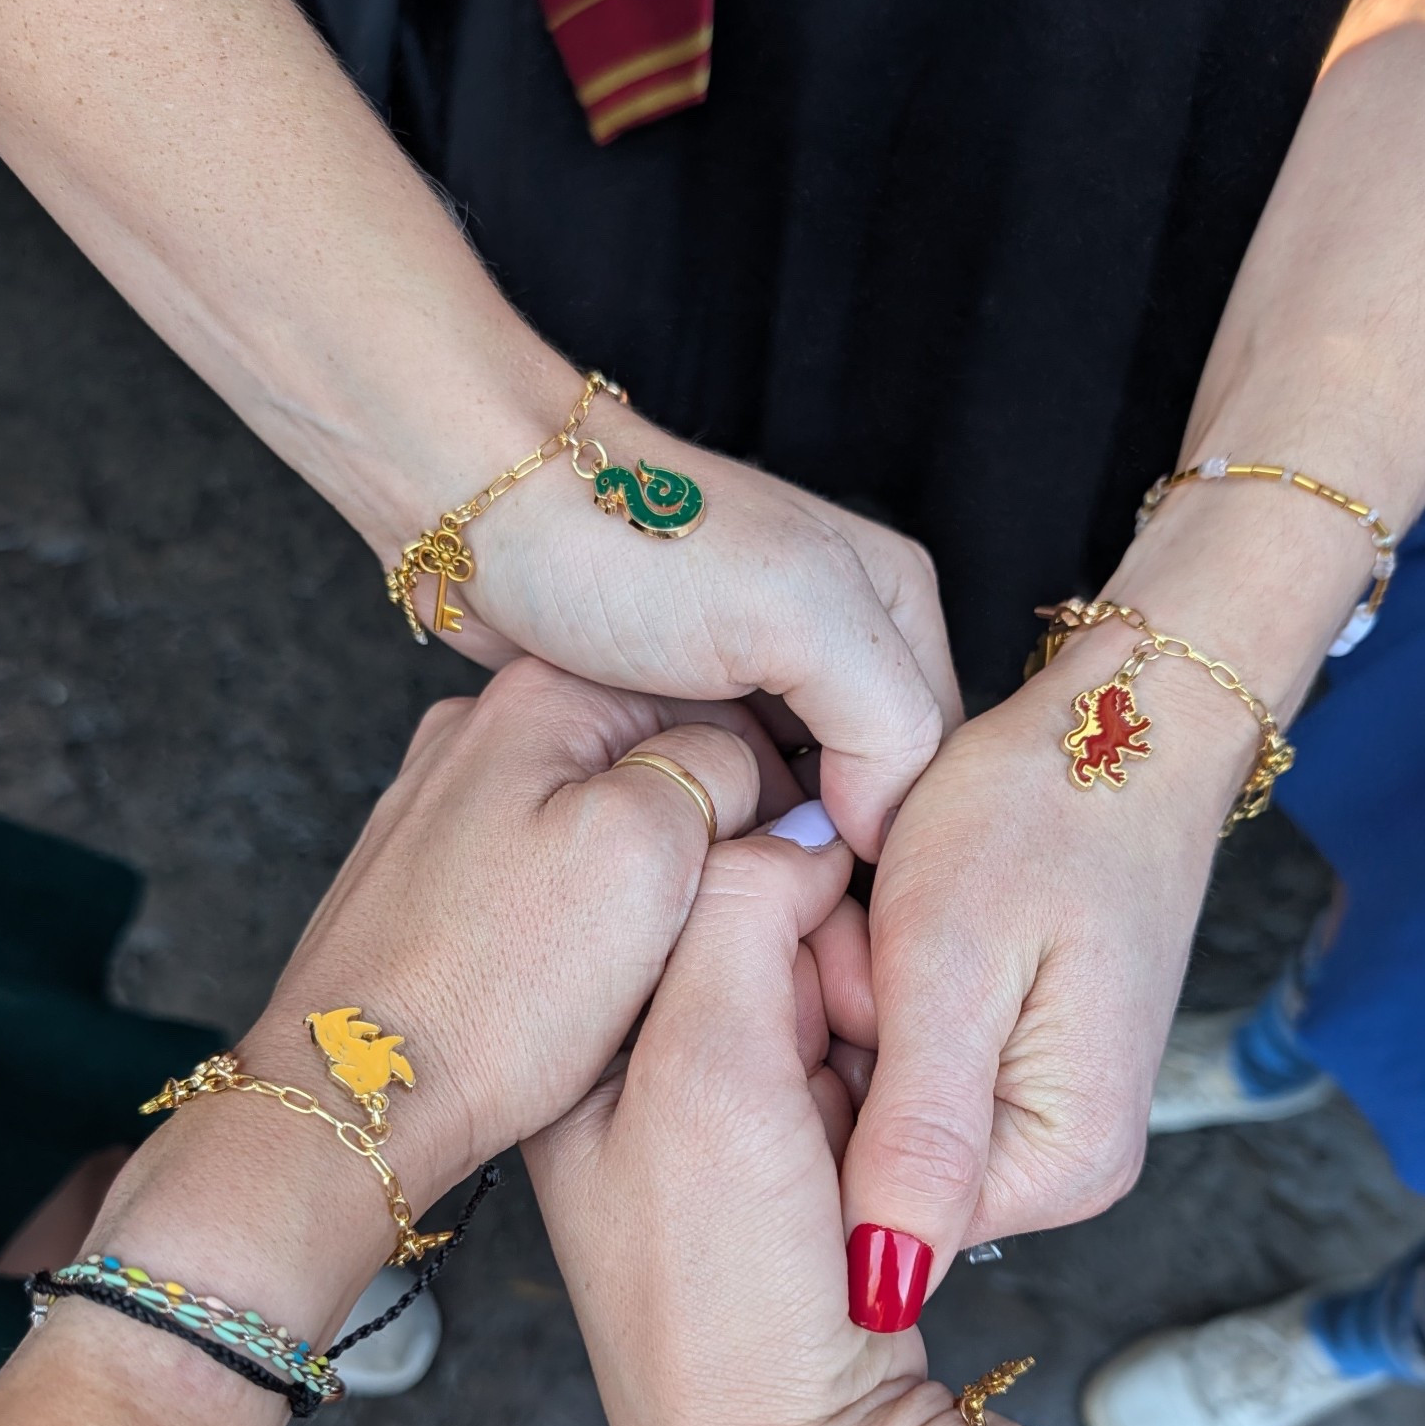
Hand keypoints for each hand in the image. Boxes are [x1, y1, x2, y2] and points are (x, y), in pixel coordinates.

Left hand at [98, 659, 798, 1334]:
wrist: (358, 1094)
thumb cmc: (491, 993)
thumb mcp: (647, 852)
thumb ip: (724, 776)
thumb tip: (767, 782)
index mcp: (543, 694)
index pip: (719, 705)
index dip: (774, 797)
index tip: (782, 877)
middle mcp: (484, 728)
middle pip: (659, 760)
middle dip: (707, 838)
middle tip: (712, 928)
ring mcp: (451, 803)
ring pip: (608, 822)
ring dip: (648, 882)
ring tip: (643, 963)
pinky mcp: (435, 877)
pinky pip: (550, 874)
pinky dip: (585, 915)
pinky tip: (582, 975)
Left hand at [408, 361, 963, 858]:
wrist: (482, 512)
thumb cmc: (626, 546)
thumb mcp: (795, 613)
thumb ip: (885, 718)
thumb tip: (888, 830)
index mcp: (896, 606)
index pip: (942, 764)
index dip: (903, 842)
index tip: (851, 912)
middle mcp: (839, 643)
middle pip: (875, 789)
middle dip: (835, 852)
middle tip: (784, 910)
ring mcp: (759, 680)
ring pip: (799, 804)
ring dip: (771, 850)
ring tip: (735, 891)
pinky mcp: (686, 711)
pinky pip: (727, 797)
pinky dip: (716, 832)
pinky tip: (692, 863)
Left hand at [523, 824, 965, 1425]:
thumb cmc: (719, 1286)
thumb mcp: (707, 1067)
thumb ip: (739, 915)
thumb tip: (794, 836)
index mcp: (578, 1030)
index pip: (684, 875)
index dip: (774, 894)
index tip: (817, 956)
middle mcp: (630, 1061)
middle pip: (755, 931)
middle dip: (823, 976)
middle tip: (830, 1065)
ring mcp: (708, 1110)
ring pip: (813, 991)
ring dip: (861, 1030)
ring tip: (851, 1122)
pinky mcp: (782, 1154)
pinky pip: (849, 1059)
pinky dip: (878, 1078)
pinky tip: (871, 1142)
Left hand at [838, 624, 1262, 1322]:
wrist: (1114, 731)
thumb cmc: (1042, 815)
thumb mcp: (951, 961)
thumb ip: (918, 1129)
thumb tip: (882, 1289)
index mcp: (1056, 1163)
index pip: (869, 1209)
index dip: (816, 1093)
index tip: (838, 976)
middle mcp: (1051, 1168)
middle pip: (863, 1164)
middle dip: (830, 1050)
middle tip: (862, 929)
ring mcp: (1027, 1124)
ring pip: (863, 1111)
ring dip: (841, 1017)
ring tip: (880, 918)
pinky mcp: (1002, 1076)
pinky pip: (889, 1070)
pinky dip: (864, 1001)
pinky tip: (887, 930)